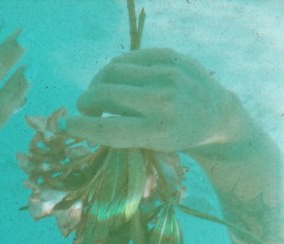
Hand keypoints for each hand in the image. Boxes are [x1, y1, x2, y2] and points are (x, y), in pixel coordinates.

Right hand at [63, 48, 250, 157]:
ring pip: (113, 71)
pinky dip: (116, 70)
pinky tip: (117, 80)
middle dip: (86, 101)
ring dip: (98, 83)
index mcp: (158, 132)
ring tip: (99, 94)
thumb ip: (124, 132)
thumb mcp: (154, 146)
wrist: (217, 116)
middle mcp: (163, 101)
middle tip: (84, 109)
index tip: (66, 125)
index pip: (109, 128)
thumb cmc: (178, 138)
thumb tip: (87, 116)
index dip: (81, 127)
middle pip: (105, 94)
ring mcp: (167, 75)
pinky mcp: (170, 56)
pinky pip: (129, 59)